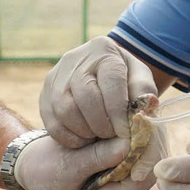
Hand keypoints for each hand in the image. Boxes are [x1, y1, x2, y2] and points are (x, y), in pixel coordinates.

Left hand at [14, 134, 153, 189]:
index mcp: (115, 131)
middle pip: (143, 179)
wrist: (33, 174)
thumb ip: (98, 155)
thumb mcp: (70, 162)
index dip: (135, 176)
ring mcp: (124, 168)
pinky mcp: (119, 186)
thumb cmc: (47, 163)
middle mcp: (125, 148)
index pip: (146, 151)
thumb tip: (128, 146)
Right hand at [40, 36, 158, 147]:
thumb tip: (145, 107)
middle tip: (111, 137)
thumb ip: (144, 91)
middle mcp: (75, 59)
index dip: (118, 112)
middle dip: (101, 124)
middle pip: (85, 97)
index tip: (126, 132)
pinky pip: (51, 121)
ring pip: (65, 110)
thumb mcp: (139, 78)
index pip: (110, 82)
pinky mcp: (44, 93)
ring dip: (84, 131)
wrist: (98, 76)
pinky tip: (82, 139)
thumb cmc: (123, 78)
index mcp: (103, 50)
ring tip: (98, 137)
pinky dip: (68, 136)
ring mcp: (56, 75)